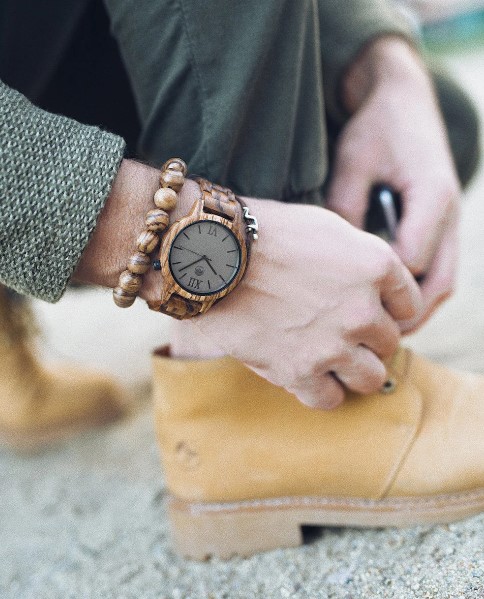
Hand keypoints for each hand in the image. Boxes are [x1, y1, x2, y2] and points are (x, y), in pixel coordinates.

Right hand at [194, 197, 421, 408]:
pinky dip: (322, 391)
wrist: (213, 253)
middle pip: (389, 343)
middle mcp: (362, 309)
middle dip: (369, 339)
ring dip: (353, 370)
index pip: (410, 304)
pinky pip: (330, 399)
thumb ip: (360, 259)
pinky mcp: (299, 371)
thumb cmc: (266, 232)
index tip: (372, 312)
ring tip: (331, 361)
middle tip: (343, 333)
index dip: (391, 310)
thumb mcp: (326, 228)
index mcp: (375, 266)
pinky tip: (307, 375)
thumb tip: (371, 285)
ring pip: (370, 378)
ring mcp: (333, 345)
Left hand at [326, 37, 460, 331]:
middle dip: (408, 316)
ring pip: (442, 281)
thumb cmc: (375, 130)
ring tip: (381, 335)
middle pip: (439, 282)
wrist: (402, 102)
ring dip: (416, 311)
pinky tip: (386, 308)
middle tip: (373, 342)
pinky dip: (416, 294)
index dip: (383, 290)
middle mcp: (449, 213)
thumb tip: (334, 262)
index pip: (412, 259)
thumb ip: (345, 209)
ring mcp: (449, 221)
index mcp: (432, 194)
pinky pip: (435, 270)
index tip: (351, 311)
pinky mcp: (439, 225)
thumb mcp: (352, 161)